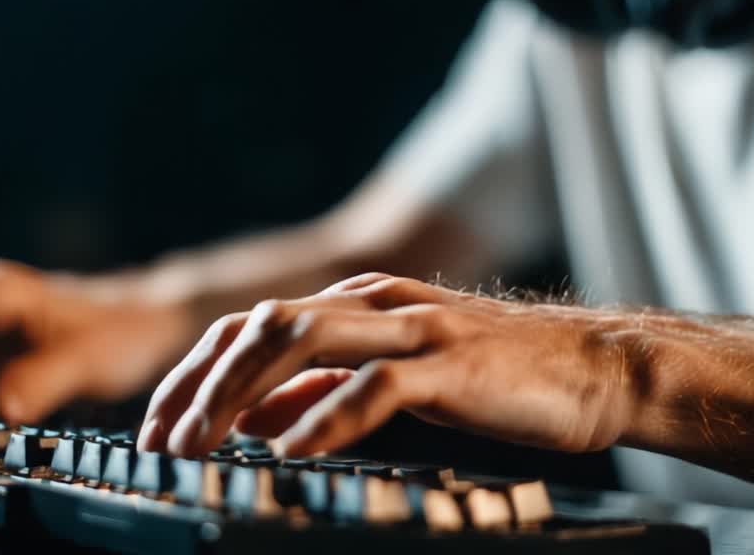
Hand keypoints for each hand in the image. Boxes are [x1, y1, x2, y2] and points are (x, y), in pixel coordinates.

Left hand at [138, 273, 647, 457]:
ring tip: (205, 443)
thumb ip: (325, 388)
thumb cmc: (496, 377)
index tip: (157, 426)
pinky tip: (292, 449)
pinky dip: (327, 416)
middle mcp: (377, 304)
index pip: (253, 327)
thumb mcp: (394, 377)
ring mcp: (415, 328)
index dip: (196, 374)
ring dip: (243, 393)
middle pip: (263, 326)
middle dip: (201, 383)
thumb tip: (253, 415)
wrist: (596, 367)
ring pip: (305, 339)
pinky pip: (377, 385)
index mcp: (358, 304)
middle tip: (162, 440)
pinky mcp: (453, 364)